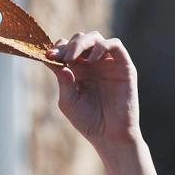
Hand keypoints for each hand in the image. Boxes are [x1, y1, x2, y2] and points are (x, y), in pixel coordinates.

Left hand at [48, 32, 140, 146]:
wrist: (110, 136)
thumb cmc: (88, 122)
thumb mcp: (68, 100)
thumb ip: (62, 79)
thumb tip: (54, 59)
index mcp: (77, 70)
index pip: (66, 48)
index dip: (57, 49)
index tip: (49, 56)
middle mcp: (93, 64)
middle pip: (80, 39)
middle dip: (69, 45)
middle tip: (62, 57)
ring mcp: (108, 64)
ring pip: (95, 38)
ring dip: (82, 43)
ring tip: (73, 58)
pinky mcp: (124, 66)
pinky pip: (115, 45)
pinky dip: (102, 46)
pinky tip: (92, 60)